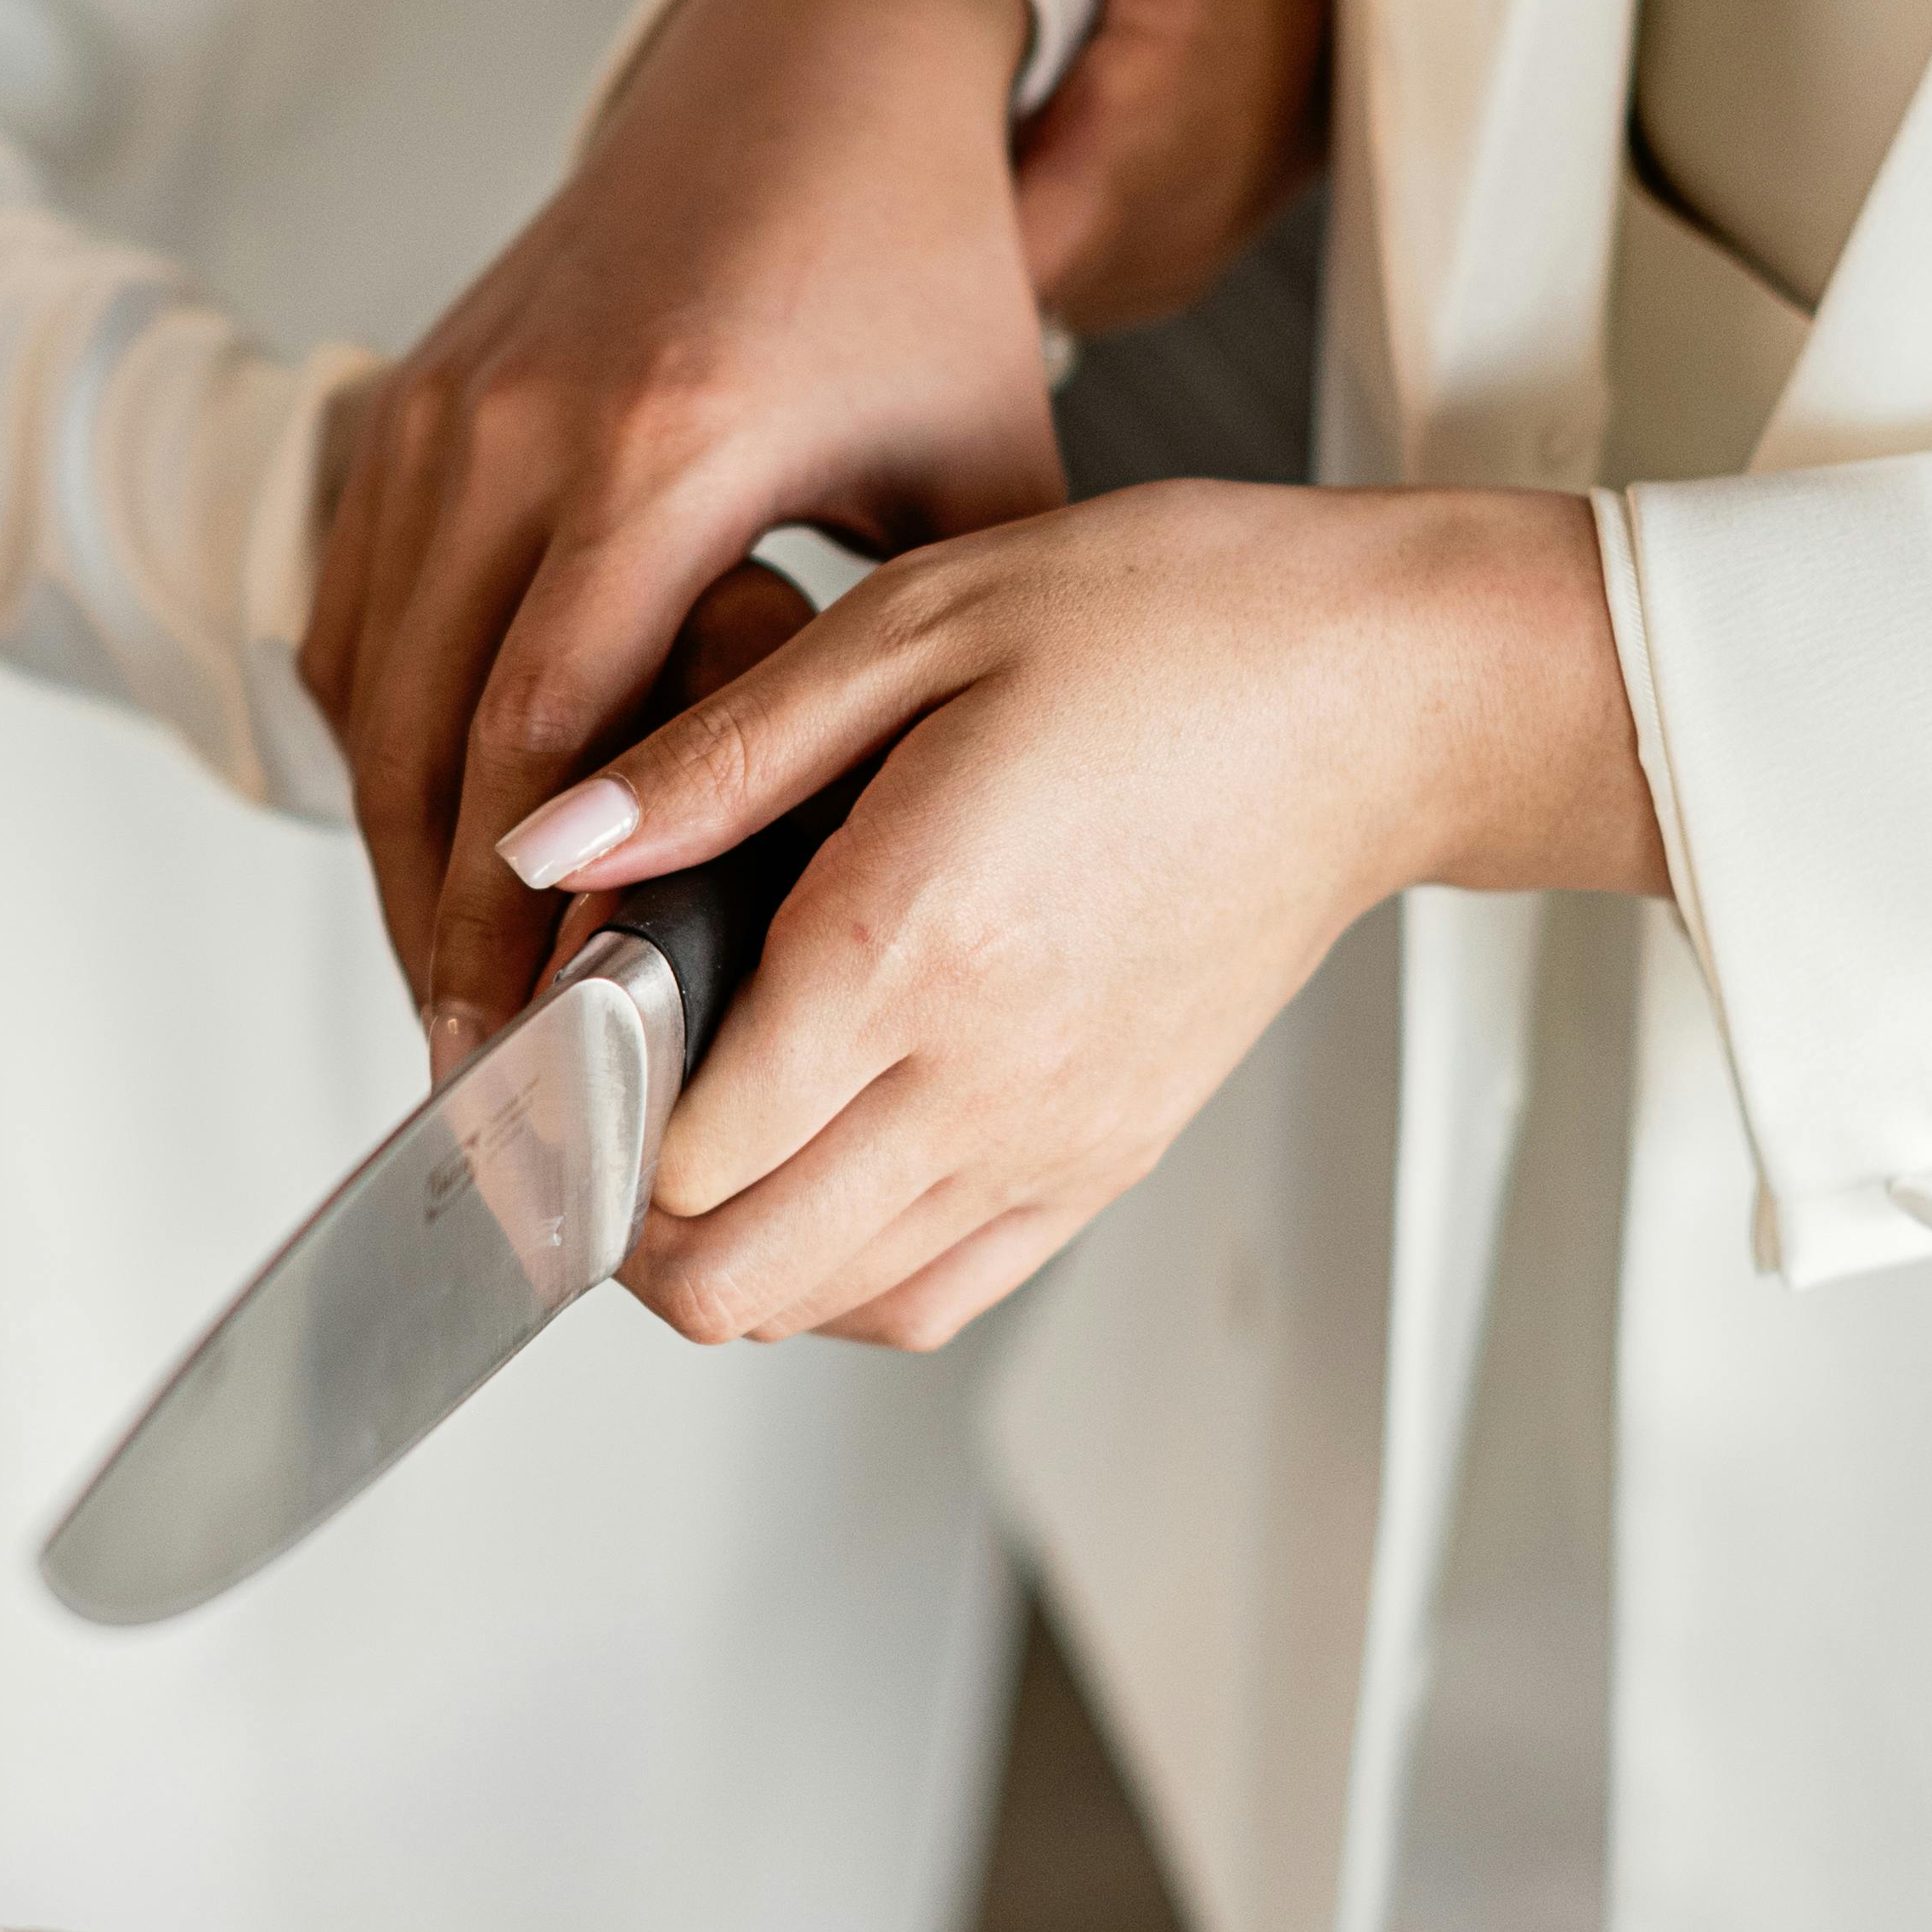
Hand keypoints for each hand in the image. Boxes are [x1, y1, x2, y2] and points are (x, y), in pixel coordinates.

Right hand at [301, 0, 1063, 1067]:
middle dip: (439, 931)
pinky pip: (352, 613)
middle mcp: (523, 424)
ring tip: (450, 995)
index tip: (542, 1047)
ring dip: (395, 854)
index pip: (551, 729)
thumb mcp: (973, 461)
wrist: (803, 65)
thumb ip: (941, 656)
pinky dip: (384, 744)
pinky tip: (434, 846)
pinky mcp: (406, 401)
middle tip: (480, 1082)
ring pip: (368, 688)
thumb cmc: (905, 265)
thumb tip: (926, 856)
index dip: (524, 911)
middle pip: (430, 738)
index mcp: (669, 441)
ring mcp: (443, 408)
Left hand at [495, 479, 1662, 1350]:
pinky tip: (809, 1161)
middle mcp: (986, 1077)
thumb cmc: (1174, 629)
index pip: (682, 1146)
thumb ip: (717, 755)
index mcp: (914, 942)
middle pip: (731, 1275)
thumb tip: (549, 845)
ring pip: (823, 1307)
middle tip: (595, 1096)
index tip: (567, 1013)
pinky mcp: (1107, 1159)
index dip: (584, 1105)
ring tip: (692, 1122)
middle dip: (622, 1216)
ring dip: (724, 1247)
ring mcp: (1054, 1140)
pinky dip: (838, 1270)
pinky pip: (932, 1296)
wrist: (1382, 696)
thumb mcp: (917, 623)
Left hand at [781, 0, 1337, 335]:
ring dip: (939, 226)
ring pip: (1004, 294)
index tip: (784, 161)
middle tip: (808, 127)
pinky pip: (1047, 268)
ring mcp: (1171, 259)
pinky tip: (972, 134)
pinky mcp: (1169, 251)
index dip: (858, 232)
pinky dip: (995, 215)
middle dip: (878, 229)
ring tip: (890, 123)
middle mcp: (1168, 239)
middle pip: (965, 306)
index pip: (958, 283)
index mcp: (1154, 156)